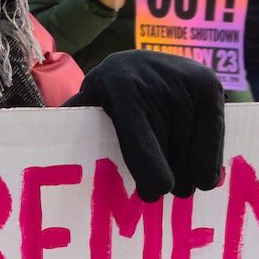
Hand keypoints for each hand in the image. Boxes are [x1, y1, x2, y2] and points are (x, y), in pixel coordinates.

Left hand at [69, 50, 225, 200]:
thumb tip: (44, 149)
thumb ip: (71, 128)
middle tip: (156, 194)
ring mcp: (185, 81)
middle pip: (168, 150)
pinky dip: (210, 160)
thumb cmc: (105, 98)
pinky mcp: (210, 86)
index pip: (140, 140)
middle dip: (167, 178)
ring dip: (188, 173)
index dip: (150, 170)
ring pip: (192, 146)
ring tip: (180, 184)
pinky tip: (204, 177)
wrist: (137, 64)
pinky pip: (215, 136)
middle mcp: (155, 81)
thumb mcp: (85, 109)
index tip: (156, 191)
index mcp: (120, 89)